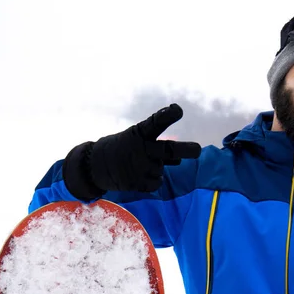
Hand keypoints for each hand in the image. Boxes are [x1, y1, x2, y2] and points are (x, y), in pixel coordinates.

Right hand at [63, 104, 200, 198]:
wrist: (95, 166)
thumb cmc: (122, 148)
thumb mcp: (137, 141)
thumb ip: (160, 149)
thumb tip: (180, 160)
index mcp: (139, 133)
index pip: (156, 122)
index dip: (167, 116)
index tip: (178, 109)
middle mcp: (141, 148)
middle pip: (169, 150)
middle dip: (185, 150)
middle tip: (198, 150)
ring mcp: (138, 167)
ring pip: (162, 170)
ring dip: (155, 169)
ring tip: (138, 165)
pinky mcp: (136, 182)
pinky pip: (157, 183)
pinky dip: (152, 181)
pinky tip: (139, 176)